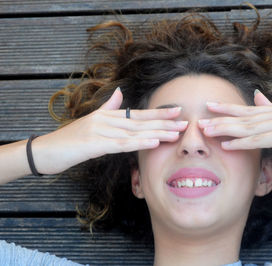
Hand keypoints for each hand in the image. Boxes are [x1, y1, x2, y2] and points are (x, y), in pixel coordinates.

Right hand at [32, 88, 187, 174]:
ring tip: (176, 133)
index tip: (178, 111)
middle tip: (186, 122)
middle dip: (164, 122)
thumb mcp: (90, 122)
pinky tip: (153, 142)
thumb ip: (107, 108)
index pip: (138, 114)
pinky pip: (121, 144)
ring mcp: (100, 131)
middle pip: (140, 122)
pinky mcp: (94, 144)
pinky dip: (138, 142)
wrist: (46, 151)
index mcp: (107, 115)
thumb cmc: (70, 140)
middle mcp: (106, 120)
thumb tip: (118, 92)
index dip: (158, 113)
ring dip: (157, 133)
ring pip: (134, 132)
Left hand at [198, 90, 271, 184]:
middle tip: (200, 122)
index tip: (209, 105)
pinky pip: (258, 141)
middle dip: (221, 120)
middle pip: (245, 118)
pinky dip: (241, 144)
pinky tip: (226, 146)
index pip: (248, 109)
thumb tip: (258, 94)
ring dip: (226, 131)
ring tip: (207, 132)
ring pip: (249, 128)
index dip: (227, 108)